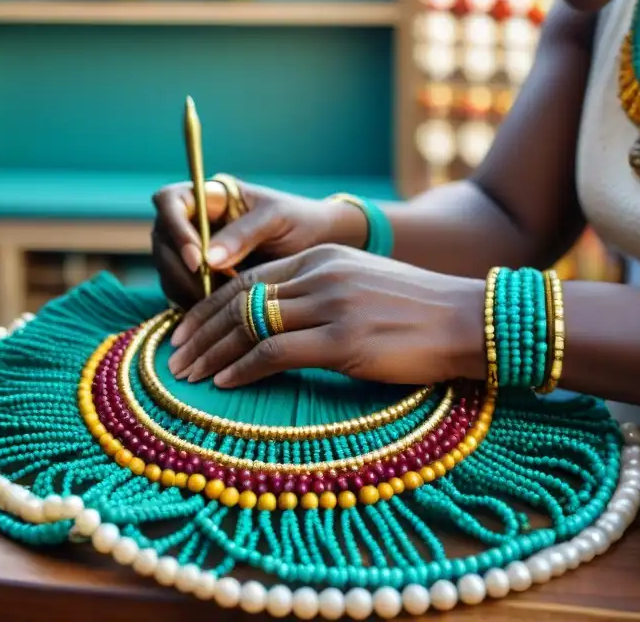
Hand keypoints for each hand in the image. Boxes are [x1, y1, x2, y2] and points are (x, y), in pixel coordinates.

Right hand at [151, 179, 366, 307]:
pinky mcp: (197, 276)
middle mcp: (193, 220)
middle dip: (181, 268)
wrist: (319, 246)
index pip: (169, 201)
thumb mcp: (277, 220)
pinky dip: (193, 304)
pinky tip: (219, 313)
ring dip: (185, 289)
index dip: (175, 228)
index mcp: (210, 196)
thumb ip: (244, 234)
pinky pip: (179, 290)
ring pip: (167, 268)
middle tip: (211, 292)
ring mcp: (191, 249)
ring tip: (221, 304)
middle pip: (161, 239)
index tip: (198, 259)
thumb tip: (207, 259)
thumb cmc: (300, 222)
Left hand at [166, 244, 485, 388]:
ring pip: (249, 324)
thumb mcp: (358, 286)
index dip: (207, 307)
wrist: (469, 320)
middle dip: (197, 330)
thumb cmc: (415, 312)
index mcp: (320, 257)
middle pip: (238, 299)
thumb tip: (270, 322)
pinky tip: (224, 382)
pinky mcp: (344, 340)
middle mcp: (320, 274)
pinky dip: (243, 368)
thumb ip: (315, 293)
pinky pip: (275, 352)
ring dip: (210, 352)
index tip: (183, 332)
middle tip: (171, 356)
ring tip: (185, 374)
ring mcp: (332, 305)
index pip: (246, 280)